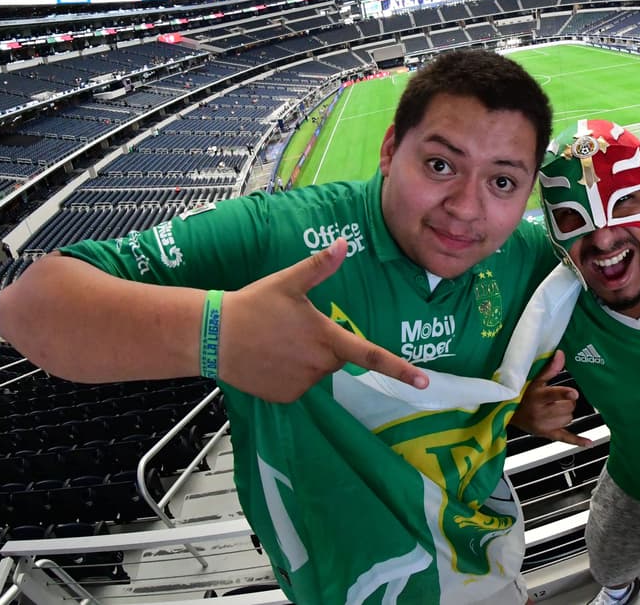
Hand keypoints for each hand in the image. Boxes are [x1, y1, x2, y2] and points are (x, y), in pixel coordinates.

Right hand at [219, 239, 428, 402]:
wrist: (213, 335)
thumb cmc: (254, 304)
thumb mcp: (288, 281)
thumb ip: (320, 266)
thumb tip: (344, 243)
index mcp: (327, 338)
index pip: (371, 355)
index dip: (401, 369)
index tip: (425, 383)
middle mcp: (319, 366)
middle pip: (335, 356)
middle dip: (323, 343)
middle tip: (292, 326)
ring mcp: (301, 385)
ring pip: (316, 371)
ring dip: (304, 358)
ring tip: (275, 340)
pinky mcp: (284, 397)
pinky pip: (297, 384)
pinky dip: (288, 373)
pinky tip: (267, 358)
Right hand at [509, 350, 589, 446]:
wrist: (508, 413)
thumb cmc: (521, 394)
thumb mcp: (534, 380)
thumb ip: (550, 369)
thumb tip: (561, 354)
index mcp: (537, 397)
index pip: (553, 394)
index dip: (564, 393)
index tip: (574, 393)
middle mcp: (540, 413)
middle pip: (567, 407)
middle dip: (567, 401)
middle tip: (558, 398)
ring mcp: (544, 426)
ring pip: (569, 419)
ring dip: (567, 413)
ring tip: (555, 408)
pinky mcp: (546, 434)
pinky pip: (564, 438)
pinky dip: (577, 440)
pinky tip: (588, 442)